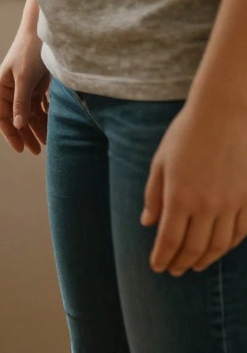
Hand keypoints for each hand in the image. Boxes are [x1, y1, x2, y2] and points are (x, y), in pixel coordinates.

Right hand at [0, 29, 49, 154]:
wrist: (43, 32)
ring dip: (37, 128)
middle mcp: (11, 90)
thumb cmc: (30, 52)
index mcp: (2, 88)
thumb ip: (21, 102)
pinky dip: (45, 117)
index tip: (21, 149)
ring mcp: (24, 88)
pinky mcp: (37, 85)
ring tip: (48, 143)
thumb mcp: (24, 78)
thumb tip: (18, 125)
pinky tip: (53, 127)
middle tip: (35, 152)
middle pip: (17, 119)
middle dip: (26, 135)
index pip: (3, 117)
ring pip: (30, 114)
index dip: (11, 134)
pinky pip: (40, 106)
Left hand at [143, 94, 246, 275]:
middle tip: (174, 271)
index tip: (157, 267)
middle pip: (194, 247)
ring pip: (220, 244)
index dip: (162, 258)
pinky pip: (242, 231)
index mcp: (179, 197)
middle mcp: (207, 205)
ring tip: (195, 265)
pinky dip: (230, 245)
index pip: (169, 240)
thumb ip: (153, 196)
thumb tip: (147, 223)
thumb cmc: (185, 135)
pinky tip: (220, 248)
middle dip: (182, 263)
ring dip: (206, 259)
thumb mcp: (160, 163)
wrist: (224, 114)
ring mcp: (232, 203)